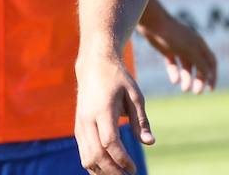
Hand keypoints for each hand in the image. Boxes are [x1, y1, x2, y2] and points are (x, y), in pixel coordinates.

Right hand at [76, 54, 151, 174]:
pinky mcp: (78, 128)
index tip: (134, 169)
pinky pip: (83, 153)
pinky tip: (109, 169)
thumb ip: (141, 120)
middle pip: (96, 155)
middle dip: (112, 172)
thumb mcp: (134, 95)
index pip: (110, 142)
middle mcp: (87, 119)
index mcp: (103, 110)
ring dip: (102, 172)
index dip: (122, 159)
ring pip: (86, 158)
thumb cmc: (118, 79)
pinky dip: (94, 165)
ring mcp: (80, 125)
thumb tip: (150, 143)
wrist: (94, 65)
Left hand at [137, 12, 216, 93]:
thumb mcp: (190, 51)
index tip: (211, 89)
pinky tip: (174, 81)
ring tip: (184, 90)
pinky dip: (175, 73)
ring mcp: (179, 48)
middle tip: (197, 93)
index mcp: (200, 44)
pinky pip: (174, 64)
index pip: (211, 62)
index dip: (213, 75)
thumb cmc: (174, 36)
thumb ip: (201, 63)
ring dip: (187, 79)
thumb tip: (210, 76)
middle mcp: (191, 46)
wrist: (153, 24)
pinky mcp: (167, 49)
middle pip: (199, 66)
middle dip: (199, 80)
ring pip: (186, 67)